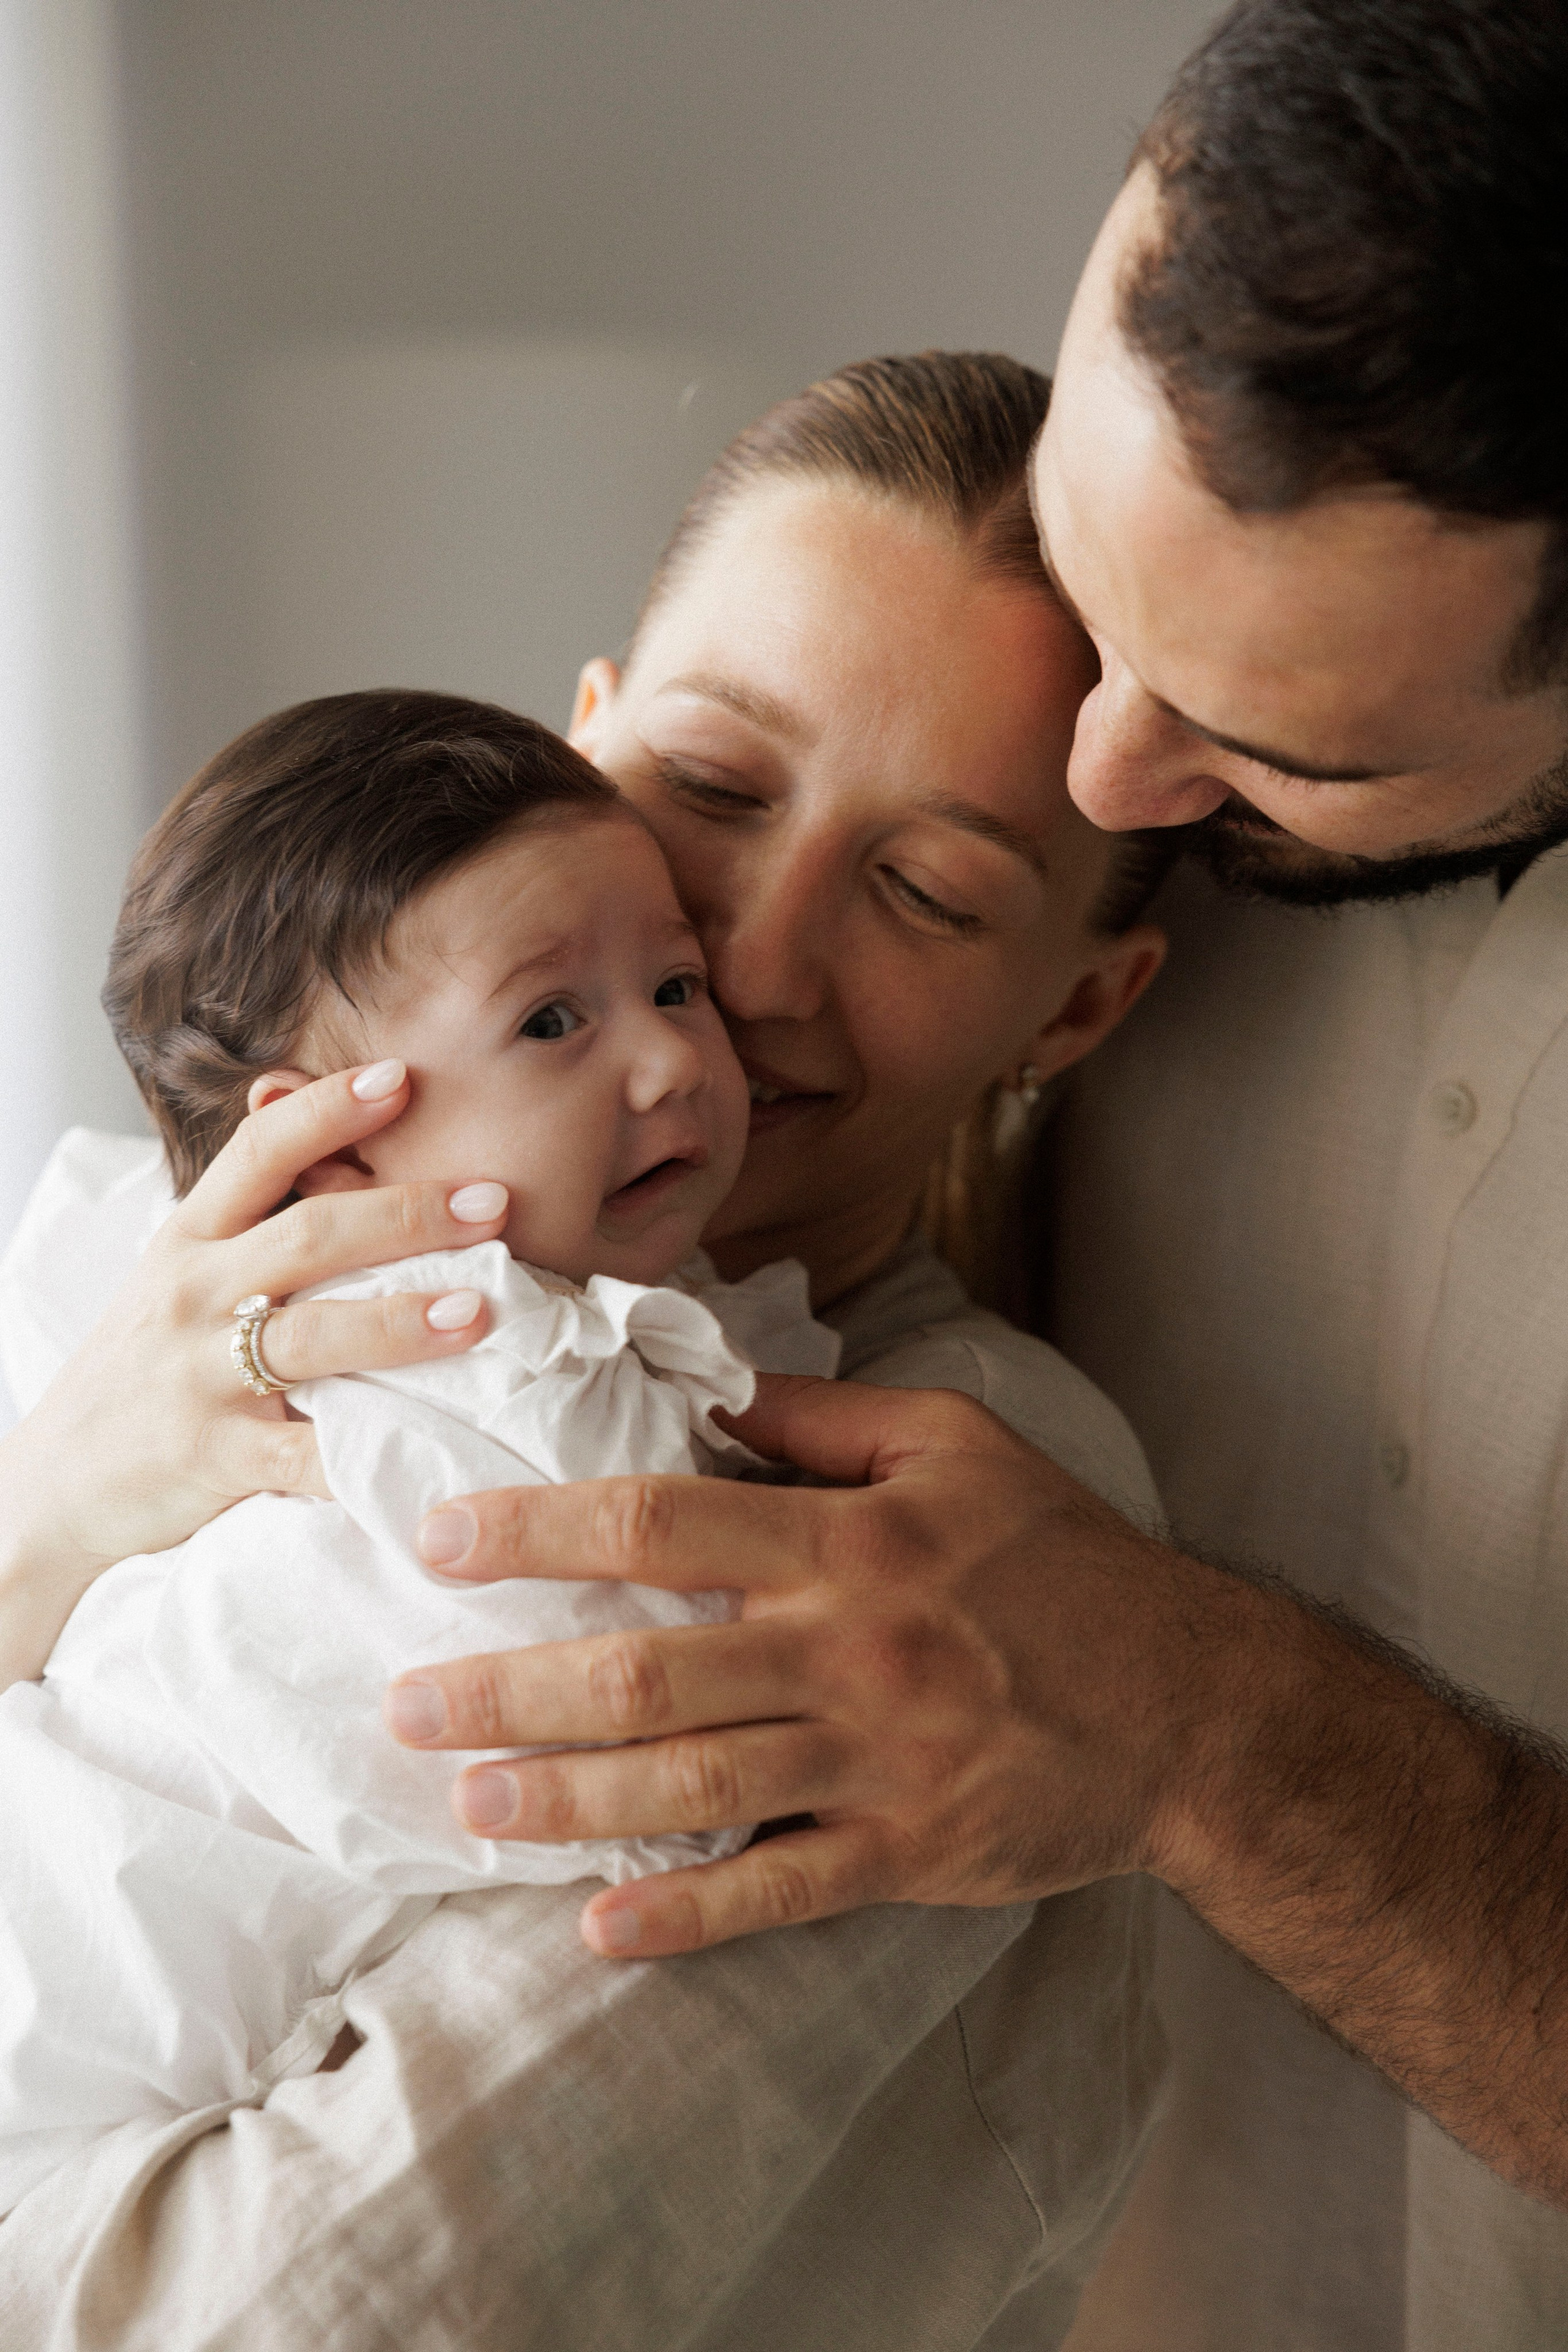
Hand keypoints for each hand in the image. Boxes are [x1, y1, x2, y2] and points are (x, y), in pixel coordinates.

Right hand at [0, 1062, 510, 1676]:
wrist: (61, 1479)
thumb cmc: (148, 1363)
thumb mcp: (181, 1272)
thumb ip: (253, 1217)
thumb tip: (338, 1143)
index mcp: (191, 1236)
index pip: (260, 1150)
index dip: (330, 1109)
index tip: (402, 1078)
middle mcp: (194, 1294)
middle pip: (309, 1237)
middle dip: (406, 1215)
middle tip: (493, 1202)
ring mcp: (203, 1377)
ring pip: (313, 1337)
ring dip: (402, 1323)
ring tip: (478, 1311)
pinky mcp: (218, 1457)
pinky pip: (308, 1456)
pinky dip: (369, 1455)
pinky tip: (434, 1449)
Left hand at [387, 1376, 1229, 1956]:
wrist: (1192, 1702)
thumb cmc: (1063, 1558)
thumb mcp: (957, 1443)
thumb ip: (823, 1415)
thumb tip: (706, 1384)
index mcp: (851, 1541)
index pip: (662, 1524)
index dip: (540, 1529)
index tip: (443, 1538)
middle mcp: (849, 1650)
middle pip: (648, 1672)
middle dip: (511, 1690)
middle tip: (409, 1708)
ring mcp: (876, 1761)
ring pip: (690, 1785)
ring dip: (565, 1800)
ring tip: (469, 1803)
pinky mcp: (908, 1853)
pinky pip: (778, 1889)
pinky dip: (686, 1913)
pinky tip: (598, 1926)